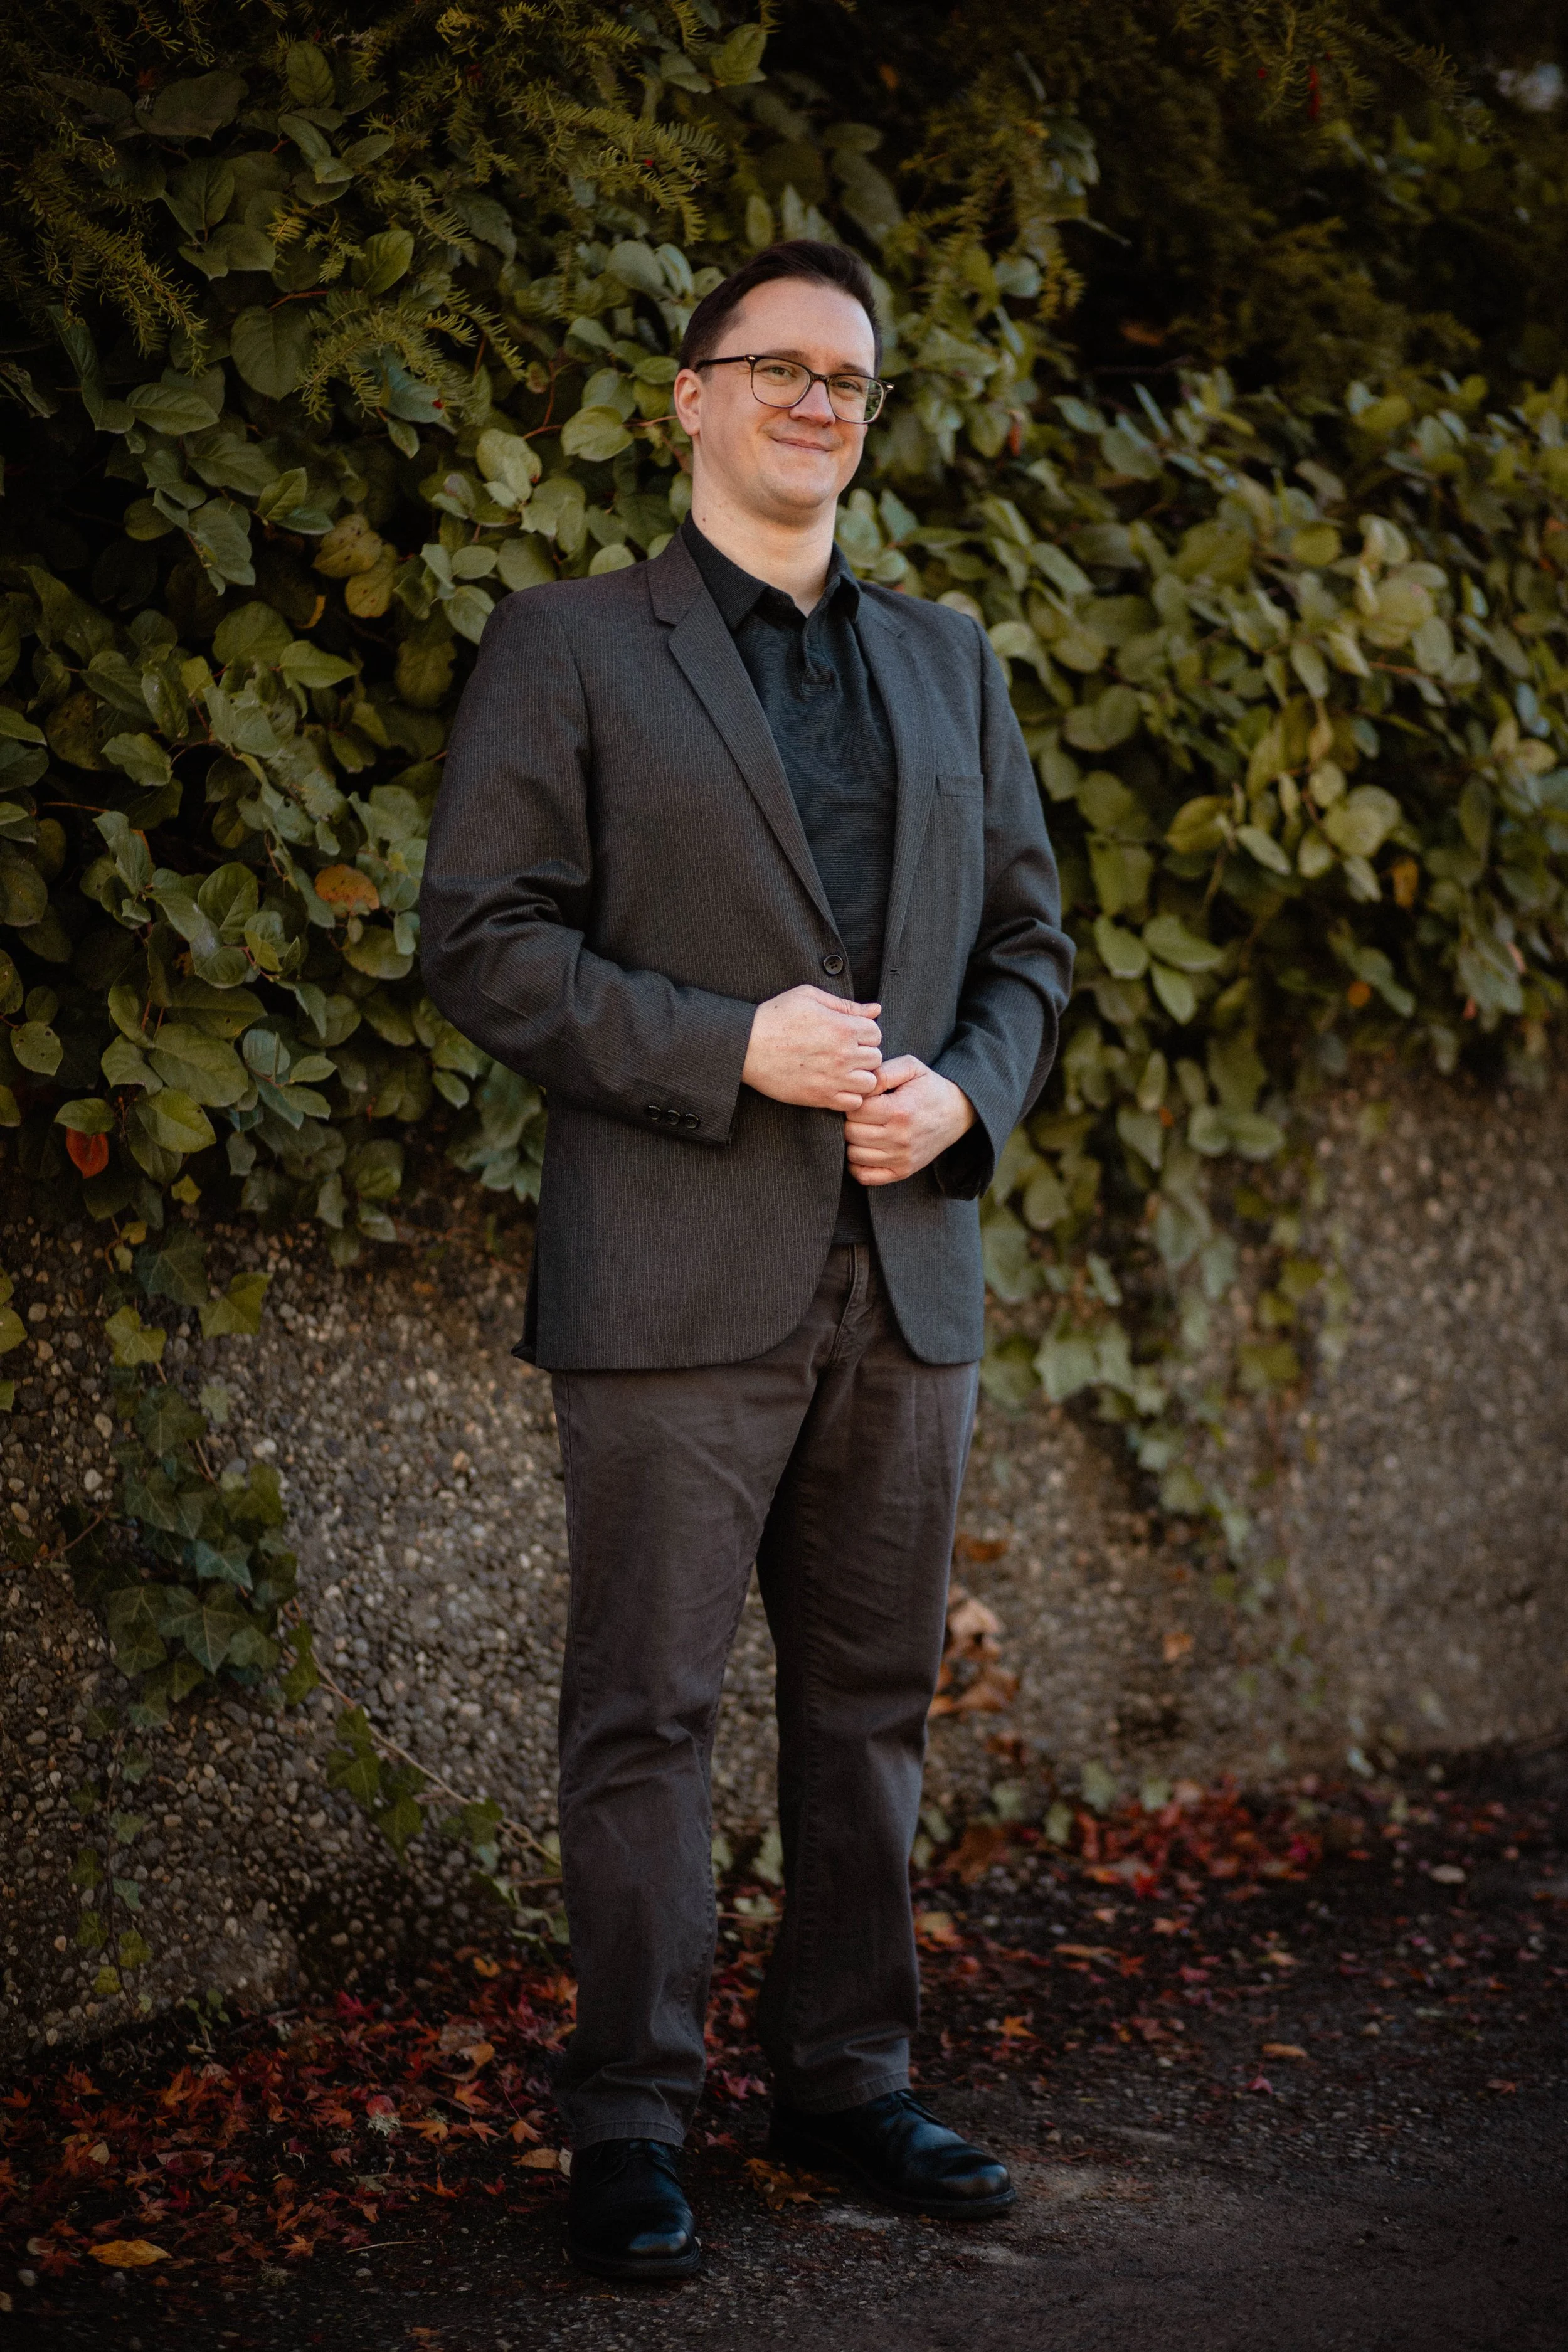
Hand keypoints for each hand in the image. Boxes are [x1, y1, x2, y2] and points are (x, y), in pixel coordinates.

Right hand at [743, 985, 881, 1111]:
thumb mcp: (809, 997)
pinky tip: (837, 1085)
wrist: (747, 1046)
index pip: (876, 1033)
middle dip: (863, 1053)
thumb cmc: (775, 1017)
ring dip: (860, 1076)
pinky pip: (853, 1103)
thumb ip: (846, 1004)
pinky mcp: (820, 1097)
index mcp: (843, 1027)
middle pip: (876, 1058)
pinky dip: (850, 1096)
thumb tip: (876, 1009)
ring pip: (869, 1083)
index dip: (864, 1033)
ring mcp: (833, 1079)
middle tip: (845, 1051)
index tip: (849, 1034)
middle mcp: (843, 1055)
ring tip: (844, 1070)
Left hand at [845, 1056, 975, 1185]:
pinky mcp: (902, 1172)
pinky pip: (865, 1176)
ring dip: (853, 1142)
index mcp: (899, 1111)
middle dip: (850, 1121)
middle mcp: (900, 1138)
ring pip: (854, 1155)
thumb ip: (882, 1072)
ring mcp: (901, 1158)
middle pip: (851, 1133)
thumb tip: (859, 1087)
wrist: (957, 1113)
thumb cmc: (929, 1088)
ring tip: (865, 1129)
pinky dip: (857, 1165)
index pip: (855, 1111)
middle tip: (862, 1114)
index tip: (863, 1099)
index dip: (854, 1103)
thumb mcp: (910, 1067)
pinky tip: (865, 1149)